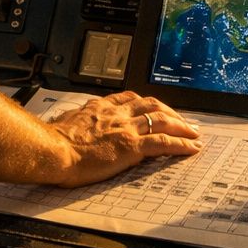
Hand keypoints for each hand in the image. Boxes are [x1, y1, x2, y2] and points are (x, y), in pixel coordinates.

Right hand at [47, 91, 200, 186]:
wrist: (53, 149)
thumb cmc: (54, 141)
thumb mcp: (65, 122)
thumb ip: (74, 121)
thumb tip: (67, 123)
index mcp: (100, 106)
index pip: (130, 98)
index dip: (147, 103)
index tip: (156, 108)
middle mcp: (116, 113)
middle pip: (152, 105)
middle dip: (171, 112)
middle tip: (184, 120)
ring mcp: (125, 128)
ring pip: (162, 120)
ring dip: (182, 126)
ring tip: (194, 133)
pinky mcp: (131, 146)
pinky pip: (163, 143)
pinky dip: (181, 144)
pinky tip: (191, 148)